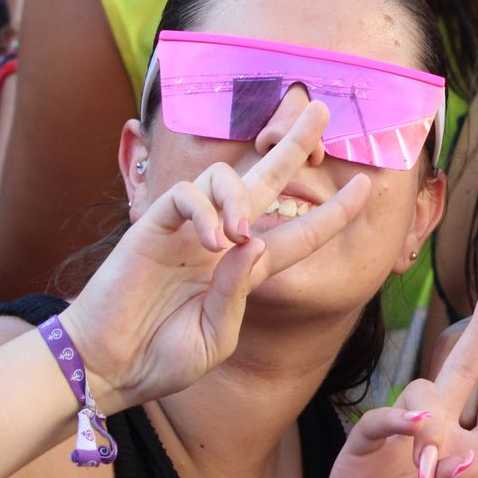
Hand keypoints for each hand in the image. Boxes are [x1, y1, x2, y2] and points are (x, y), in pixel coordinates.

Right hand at [60, 103, 369, 410]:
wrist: (110, 367)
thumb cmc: (163, 358)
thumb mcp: (217, 338)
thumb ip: (238, 293)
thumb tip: (256, 241)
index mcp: (245, 269)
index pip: (299, 233)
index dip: (334, 211)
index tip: (367, 185)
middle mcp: (221, 240)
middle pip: (265, 178)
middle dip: (293, 143)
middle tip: (321, 110)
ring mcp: (187, 230)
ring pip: (224, 176)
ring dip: (239, 197)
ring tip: (238, 235)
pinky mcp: (152, 225)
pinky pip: (186, 195)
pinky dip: (204, 210)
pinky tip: (210, 241)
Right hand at [300, 262, 477, 477]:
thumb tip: (458, 460)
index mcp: (473, 455)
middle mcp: (441, 434)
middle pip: (469, 363)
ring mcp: (400, 437)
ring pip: (425, 389)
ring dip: (431, 418)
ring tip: (426, 469)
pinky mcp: (362, 449)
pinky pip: (381, 419)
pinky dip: (395, 419)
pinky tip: (408, 429)